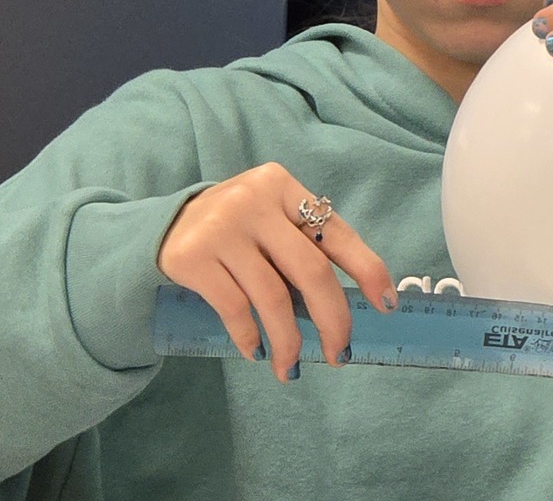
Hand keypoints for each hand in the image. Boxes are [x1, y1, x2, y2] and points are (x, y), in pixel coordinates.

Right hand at [157, 162, 397, 382]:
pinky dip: (251, 337)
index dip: (367, 270)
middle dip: (333, 318)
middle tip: (340, 353)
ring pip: (273, 297)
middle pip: (310, 270)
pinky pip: (234, 309)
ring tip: (291, 367)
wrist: (165, 224)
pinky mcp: (192, 257)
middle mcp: (254, 200)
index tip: (387, 304)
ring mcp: (222, 227)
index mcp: (283, 186)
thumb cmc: (237, 227)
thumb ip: (303, 245)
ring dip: (289, 340)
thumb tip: (350, 302)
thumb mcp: (271, 218)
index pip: (336, 233)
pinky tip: (257, 351)